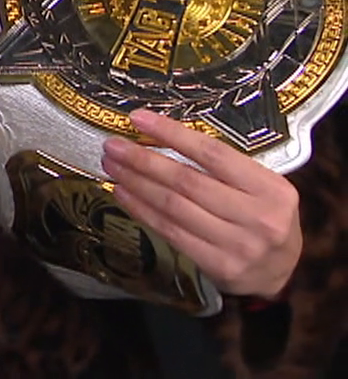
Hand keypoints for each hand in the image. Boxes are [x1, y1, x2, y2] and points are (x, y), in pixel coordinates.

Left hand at [101, 109, 302, 299]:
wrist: (280, 273)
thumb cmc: (263, 218)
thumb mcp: (261, 188)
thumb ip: (224, 167)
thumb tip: (162, 136)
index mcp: (272, 189)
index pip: (213, 153)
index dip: (172, 134)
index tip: (138, 118)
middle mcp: (258, 217)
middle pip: (187, 181)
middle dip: (143, 160)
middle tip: (113, 145)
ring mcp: (239, 244)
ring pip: (174, 206)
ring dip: (136, 183)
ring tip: (111, 166)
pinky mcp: (219, 266)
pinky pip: (170, 231)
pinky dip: (141, 209)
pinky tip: (122, 193)